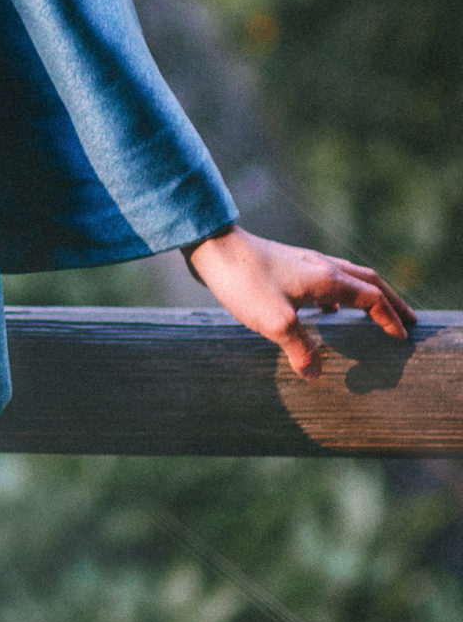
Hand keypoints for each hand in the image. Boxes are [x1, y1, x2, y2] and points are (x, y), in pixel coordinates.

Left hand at [183, 225, 413, 379]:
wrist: (213, 247)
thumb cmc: (245, 282)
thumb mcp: (275, 322)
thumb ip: (300, 349)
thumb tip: (315, 374)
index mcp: (328, 279)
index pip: (372, 298)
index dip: (389, 318)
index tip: (401, 337)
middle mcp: (321, 266)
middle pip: (368, 282)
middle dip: (391, 302)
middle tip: (408, 319)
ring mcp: (303, 263)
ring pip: (348, 277)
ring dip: (366, 295)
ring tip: (374, 314)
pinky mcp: (285, 264)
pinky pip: (325, 279)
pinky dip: (339, 294)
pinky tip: (328, 309)